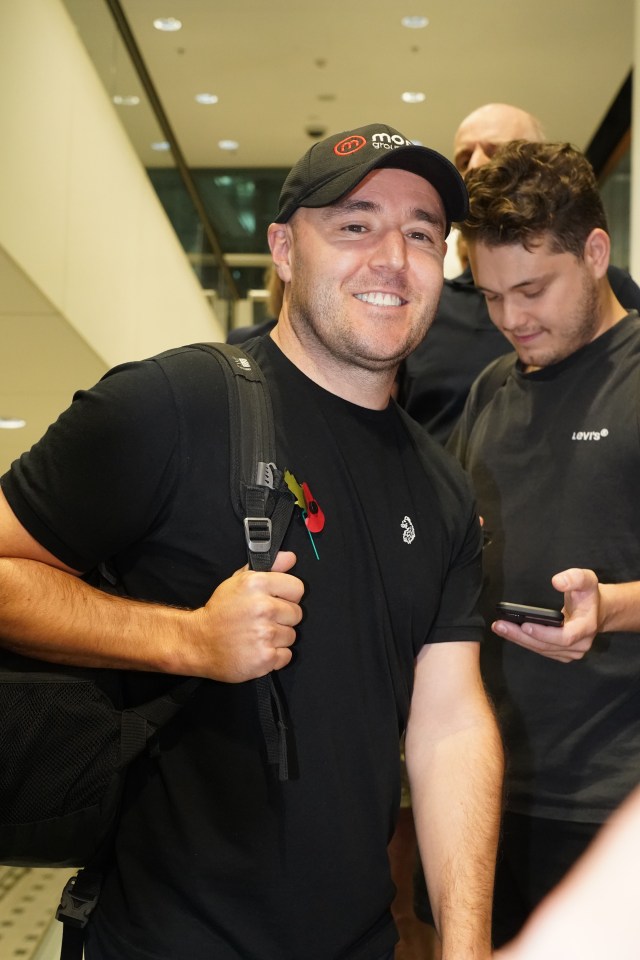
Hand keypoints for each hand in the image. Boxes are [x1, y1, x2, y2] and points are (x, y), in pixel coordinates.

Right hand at [186, 551, 303, 680]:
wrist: (199, 642)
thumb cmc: (220, 612)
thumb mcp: (239, 581)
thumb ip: (269, 567)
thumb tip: (291, 558)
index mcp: (257, 584)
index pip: (297, 588)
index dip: (288, 595)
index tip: (276, 600)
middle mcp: (263, 607)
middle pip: (296, 613)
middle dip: (282, 618)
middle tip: (262, 620)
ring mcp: (265, 634)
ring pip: (291, 635)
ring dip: (278, 638)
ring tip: (257, 635)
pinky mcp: (265, 657)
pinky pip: (286, 656)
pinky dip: (274, 656)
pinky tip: (258, 649)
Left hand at [492, 568, 599, 662]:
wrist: (596, 610)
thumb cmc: (589, 595)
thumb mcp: (586, 580)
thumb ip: (574, 578)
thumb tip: (557, 581)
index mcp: (586, 627)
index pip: (565, 637)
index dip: (545, 633)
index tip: (525, 625)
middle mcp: (580, 644)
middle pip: (547, 645)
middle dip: (522, 636)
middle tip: (501, 625)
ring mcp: (571, 651)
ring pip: (541, 649)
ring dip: (519, 639)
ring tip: (500, 627)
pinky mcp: (561, 653)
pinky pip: (540, 649)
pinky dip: (524, 641)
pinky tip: (509, 632)